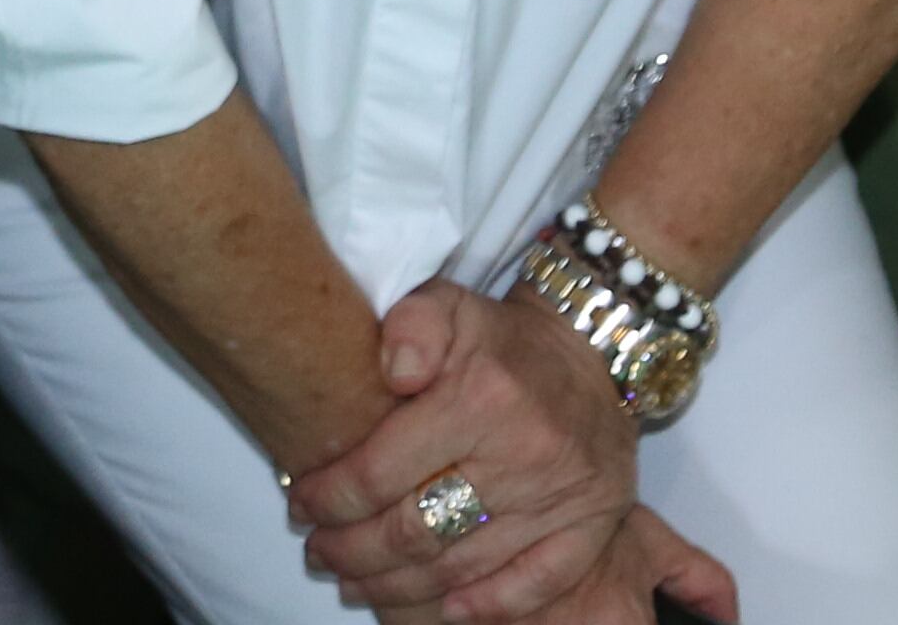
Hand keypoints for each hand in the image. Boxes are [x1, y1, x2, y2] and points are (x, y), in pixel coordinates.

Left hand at [291, 278, 724, 618]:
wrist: (596, 350)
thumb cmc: (505, 340)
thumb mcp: (451, 304)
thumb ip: (411, 324)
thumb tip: (392, 371)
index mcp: (481, 397)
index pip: (382, 471)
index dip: (330, 498)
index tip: (301, 504)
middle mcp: (523, 453)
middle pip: (413, 531)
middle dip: (351, 551)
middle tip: (318, 551)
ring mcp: (559, 497)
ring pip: (460, 567)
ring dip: (395, 587)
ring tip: (354, 581)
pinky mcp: (590, 525)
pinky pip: (534, 584)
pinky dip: (487, 606)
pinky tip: (445, 609)